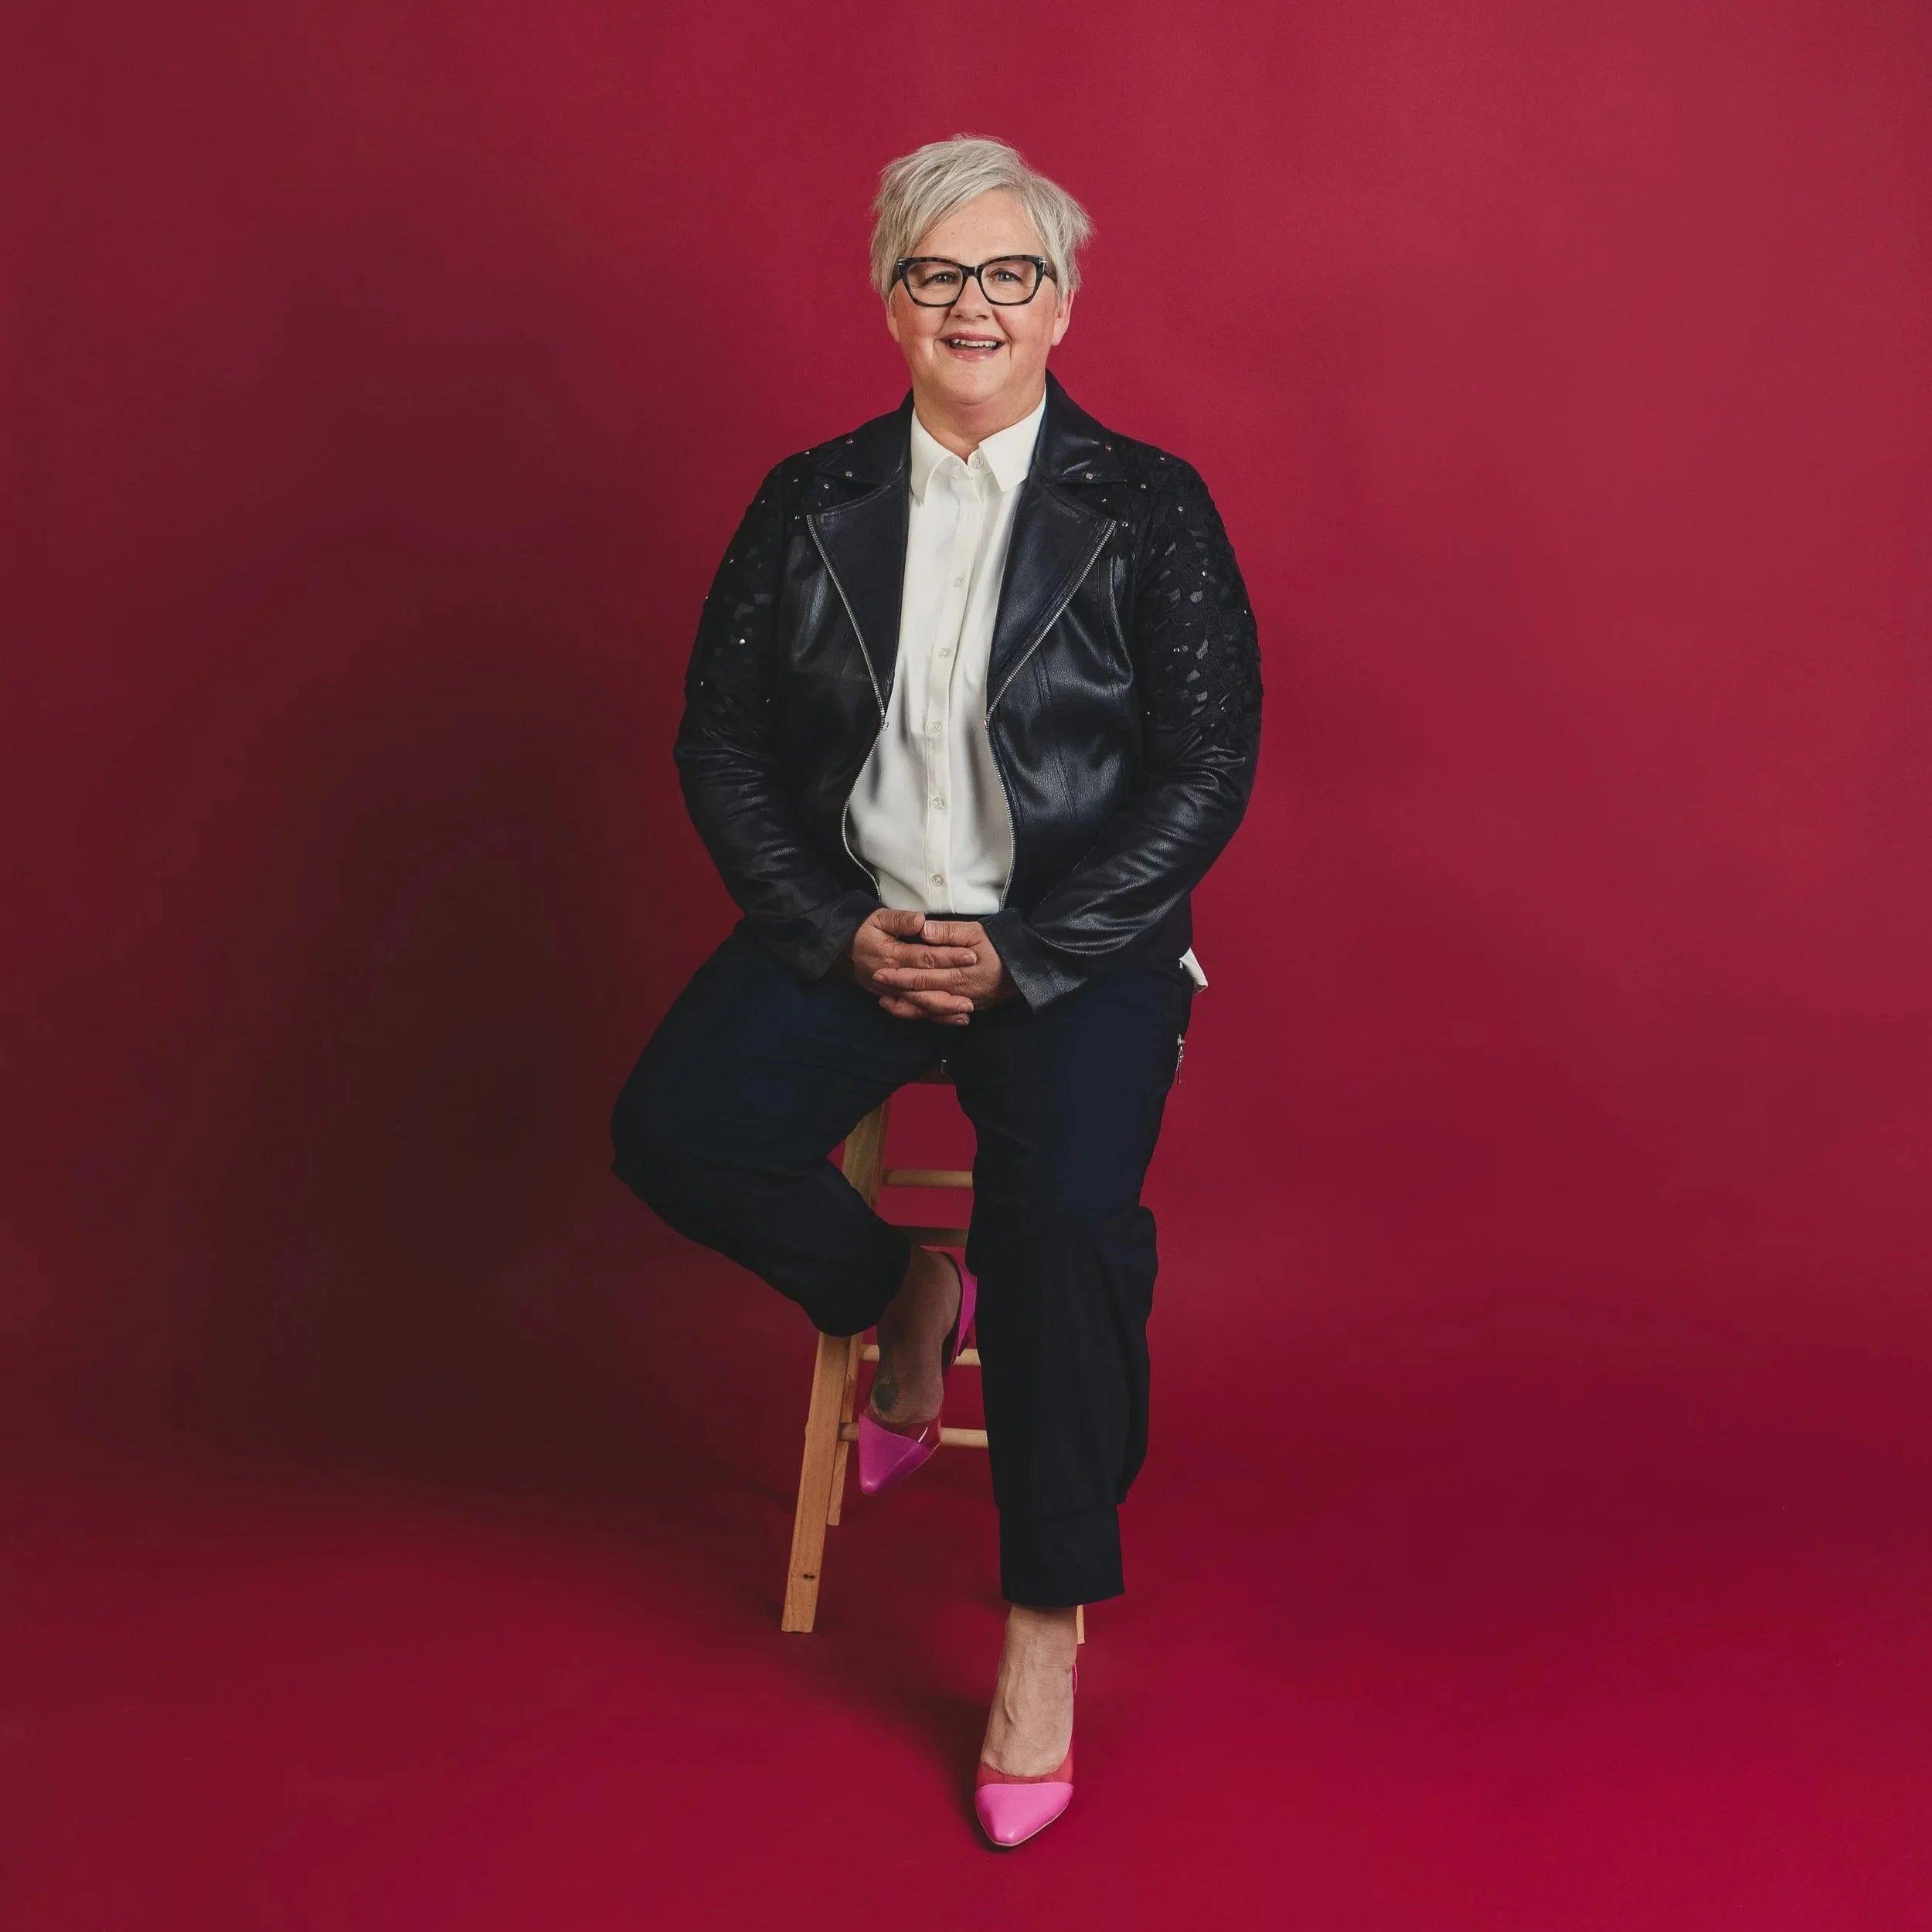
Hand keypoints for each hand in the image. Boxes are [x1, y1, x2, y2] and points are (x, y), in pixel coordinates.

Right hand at [842, 909, 979, 1025]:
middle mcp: (893, 978)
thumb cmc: (861, 930)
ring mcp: (891, 991)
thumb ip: (900, 920)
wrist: (838, 948)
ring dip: (942, 1011)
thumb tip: (922, 921)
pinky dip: (929, 1017)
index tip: (971, 957)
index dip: (949, 958)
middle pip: (925, 989)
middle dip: (950, 994)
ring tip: (964, 1014)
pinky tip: (947, 1020)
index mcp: (893, 955)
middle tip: (972, 999)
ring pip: (919, 1005)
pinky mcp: (890, 997)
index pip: (926, 958)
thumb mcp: (878, 918)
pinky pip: (910, 1011)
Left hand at [865, 915, 1019, 1024]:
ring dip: (907, 1007)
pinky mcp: (969, 1007)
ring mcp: (963, 1003)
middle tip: (877, 986)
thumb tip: (922, 930)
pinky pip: (943, 1015)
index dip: (899, 975)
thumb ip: (948, 933)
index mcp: (957, 973)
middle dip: (897, 991)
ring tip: (887, 1003)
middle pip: (921, 994)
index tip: (880, 971)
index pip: (921, 976)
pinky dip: (926, 1015)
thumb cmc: (1001, 945)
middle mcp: (957, 993)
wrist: (1027, 968)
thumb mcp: (976, 932)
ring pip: (929, 1009)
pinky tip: (915, 1010)